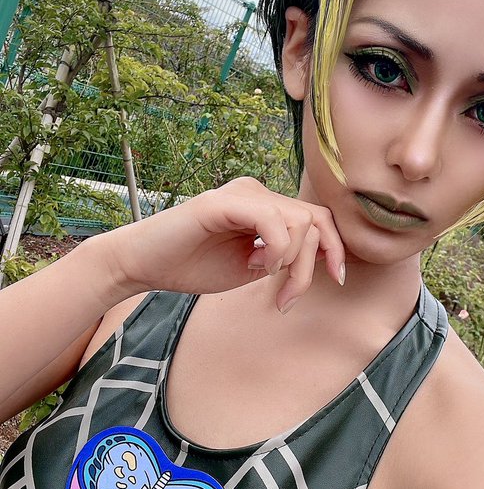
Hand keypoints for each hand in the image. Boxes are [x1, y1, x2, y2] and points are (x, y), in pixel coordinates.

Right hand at [95, 178, 345, 312]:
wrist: (142, 265)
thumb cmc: (191, 266)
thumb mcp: (251, 267)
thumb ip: (283, 259)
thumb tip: (322, 259)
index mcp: (265, 206)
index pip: (318, 217)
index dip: (335, 248)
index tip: (337, 279)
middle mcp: (257, 192)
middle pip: (316, 220)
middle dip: (313, 264)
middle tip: (288, 296)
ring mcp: (240, 194)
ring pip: (300, 220)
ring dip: (294, 262)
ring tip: (268, 282)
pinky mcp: (222, 202)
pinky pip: (271, 219)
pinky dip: (277, 248)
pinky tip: (258, 266)